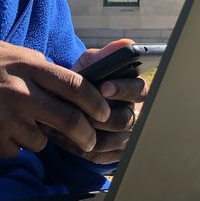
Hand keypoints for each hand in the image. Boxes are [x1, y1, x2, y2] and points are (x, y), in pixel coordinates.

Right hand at [0, 41, 111, 159]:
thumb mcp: (5, 52)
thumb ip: (36, 62)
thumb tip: (64, 76)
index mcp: (28, 67)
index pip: (75, 86)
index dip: (96, 103)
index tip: (103, 113)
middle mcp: (22, 93)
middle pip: (69, 120)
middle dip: (85, 135)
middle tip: (88, 141)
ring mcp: (9, 120)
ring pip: (43, 140)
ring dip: (37, 137)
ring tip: (14, 122)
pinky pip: (18, 150)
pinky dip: (13, 145)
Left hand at [52, 39, 147, 164]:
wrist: (68, 104)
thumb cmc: (85, 81)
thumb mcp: (91, 65)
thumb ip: (105, 55)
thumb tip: (126, 44)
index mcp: (134, 91)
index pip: (140, 90)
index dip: (123, 89)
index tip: (103, 87)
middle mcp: (134, 115)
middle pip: (125, 120)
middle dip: (100, 115)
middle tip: (76, 110)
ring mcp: (125, 137)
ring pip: (111, 141)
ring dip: (84, 131)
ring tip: (61, 121)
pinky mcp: (111, 154)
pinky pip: (98, 156)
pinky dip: (77, 146)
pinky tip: (59, 135)